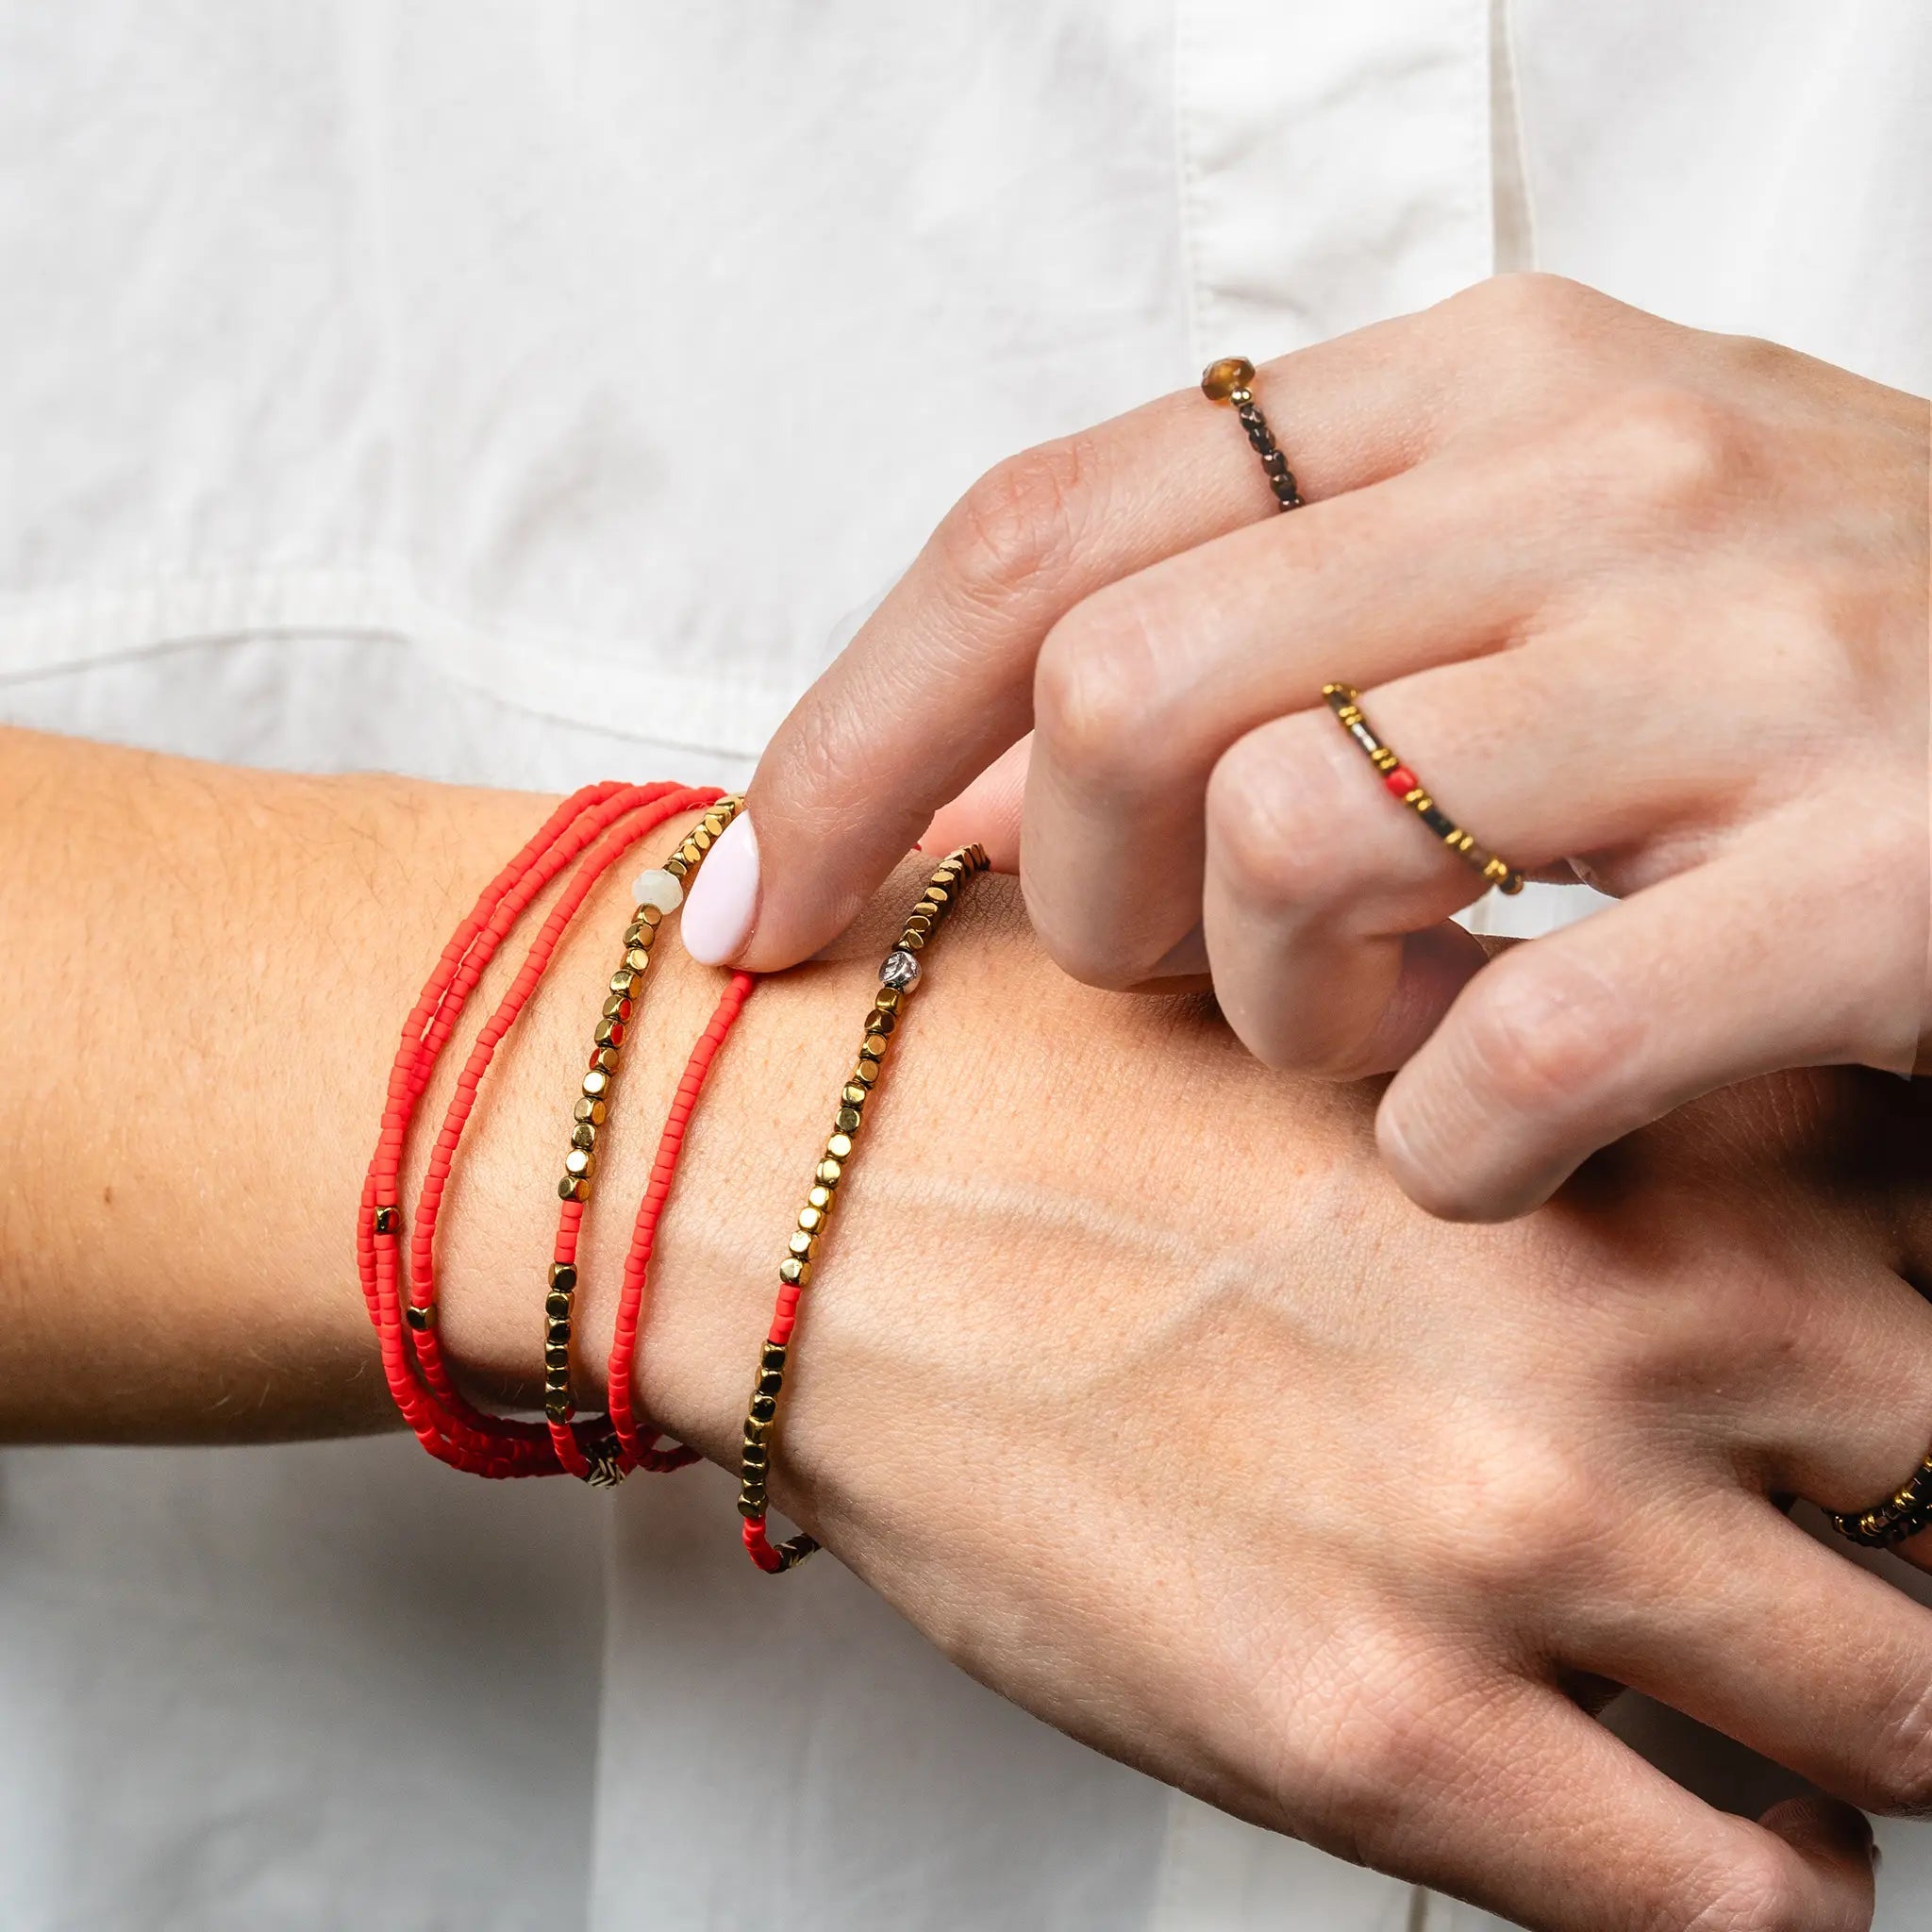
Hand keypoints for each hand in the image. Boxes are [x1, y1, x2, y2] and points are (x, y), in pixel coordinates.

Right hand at [644, 876, 1931, 1929]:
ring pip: (1915, 1712)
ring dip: (1887, 1723)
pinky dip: (1768, 1887)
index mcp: (1621, 1129)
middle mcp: (1621, 1326)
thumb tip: (1758, 1203)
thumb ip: (1575, 1104)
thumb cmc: (1049, 1094)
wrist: (811, 1201)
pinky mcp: (1382, 1736)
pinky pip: (1731, 1905)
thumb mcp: (1353, 1027)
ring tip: (1817, 1714)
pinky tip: (1719, 1837)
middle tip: (1877, 1532)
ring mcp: (1515, 1542)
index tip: (1892, 1362)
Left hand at [685, 274, 1930, 1220]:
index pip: (1038, 531)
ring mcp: (1750, 660)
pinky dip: (1443, 1153)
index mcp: (1474, 384)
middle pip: (1121, 695)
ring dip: (1263, 1019)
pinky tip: (1490, 1149)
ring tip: (1362, 1049)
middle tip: (1164, 987)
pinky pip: (1515, 1053)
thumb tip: (932, 800)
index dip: (846, 741)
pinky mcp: (1882, 873)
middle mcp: (1599, 473)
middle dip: (1071, 904)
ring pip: (1288, 849)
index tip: (754, 910)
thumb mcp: (1510, 577)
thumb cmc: (1796, 672)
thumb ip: (1244, 636)